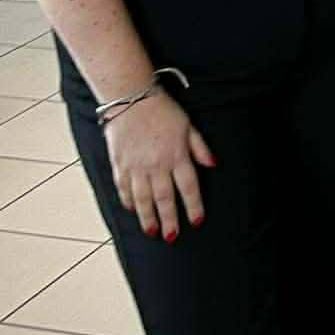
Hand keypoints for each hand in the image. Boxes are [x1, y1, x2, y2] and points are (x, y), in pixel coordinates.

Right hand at [104, 90, 214, 242]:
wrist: (131, 98)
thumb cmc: (163, 110)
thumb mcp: (188, 125)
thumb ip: (200, 148)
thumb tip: (214, 164)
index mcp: (177, 155)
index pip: (188, 187)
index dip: (194, 206)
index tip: (197, 221)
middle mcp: (157, 164)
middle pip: (165, 198)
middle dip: (170, 219)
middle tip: (172, 237)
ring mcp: (136, 166)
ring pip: (143, 199)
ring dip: (148, 217)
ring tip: (153, 232)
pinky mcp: (120, 165)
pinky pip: (124, 189)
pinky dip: (129, 202)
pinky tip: (133, 212)